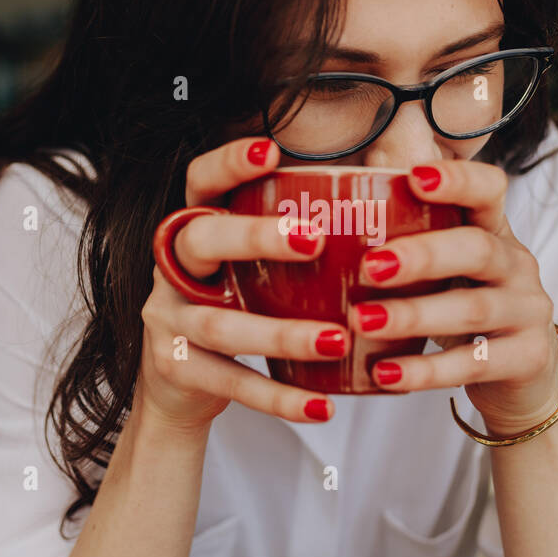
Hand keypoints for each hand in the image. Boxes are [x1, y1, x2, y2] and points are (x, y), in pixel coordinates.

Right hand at [139, 137, 345, 429]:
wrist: (179, 390)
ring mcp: (168, 319)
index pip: (200, 183)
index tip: (271, 151)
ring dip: (283, 333)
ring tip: (338, 340)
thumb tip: (390, 201)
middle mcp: (173, 268)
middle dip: (256, 236)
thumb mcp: (250, 271)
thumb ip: (293, 241)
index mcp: (195, 231)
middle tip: (314, 240)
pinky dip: (280, 398)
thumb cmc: (237, 312)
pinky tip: (322, 405)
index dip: (228, 163)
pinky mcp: (175, 369)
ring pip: (222, 323)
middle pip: (202, 239)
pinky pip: (231, 382)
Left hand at [350, 161, 557, 435]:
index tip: (414, 177)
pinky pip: (474, 364)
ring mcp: (529, 312)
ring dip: (414, 315)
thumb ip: (406, 238)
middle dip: (423, 255)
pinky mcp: (528, 358)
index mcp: (494, 231)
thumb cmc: (464, 308)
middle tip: (370, 266)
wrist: (522, 378)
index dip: (458, 179)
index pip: (489, 189)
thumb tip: (328, 199)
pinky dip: (425, 370)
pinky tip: (384, 374)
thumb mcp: (445, 270)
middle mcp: (518, 265)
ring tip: (362, 321)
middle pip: (477, 249)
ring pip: (473, 310)